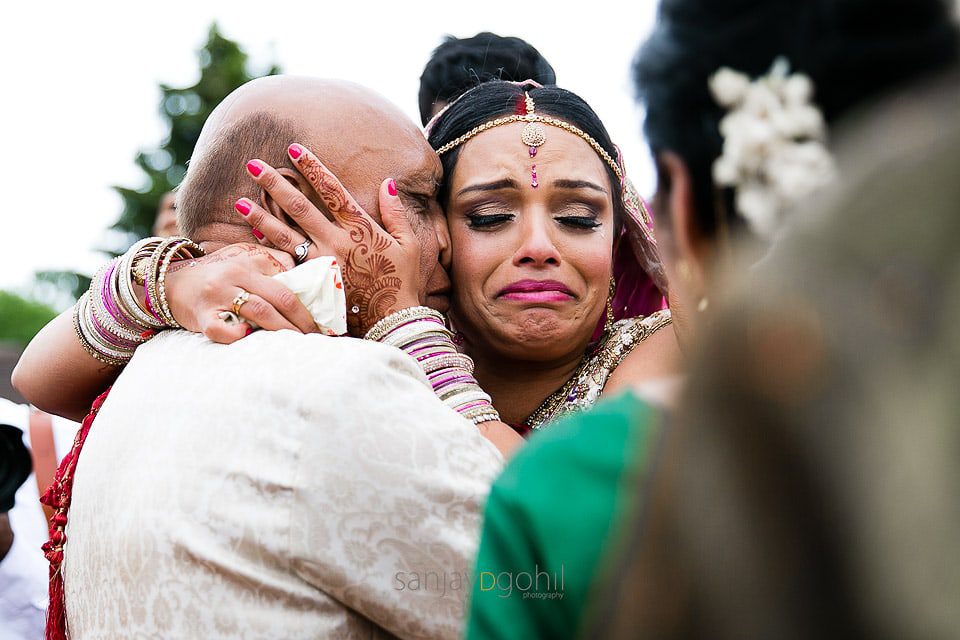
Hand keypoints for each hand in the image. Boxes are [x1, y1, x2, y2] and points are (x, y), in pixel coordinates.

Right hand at [164, 243, 318, 342]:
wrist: (169, 283)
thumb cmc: (215, 275)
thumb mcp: (242, 259)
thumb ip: (271, 264)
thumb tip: (304, 277)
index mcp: (247, 264)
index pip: (285, 284)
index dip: (306, 304)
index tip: (320, 321)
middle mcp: (233, 277)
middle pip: (277, 298)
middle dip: (301, 320)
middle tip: (315, 336)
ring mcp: (216, 297)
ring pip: (258, 312)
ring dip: (282, 330)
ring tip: (296, 343)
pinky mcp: (201, 316)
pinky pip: (221, 329)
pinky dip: (237, 336)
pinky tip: (250, 339)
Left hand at [235, 143, 421, 335]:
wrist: (395, 322)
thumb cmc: (404, 282)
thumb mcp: (409, 245)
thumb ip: (396, 213)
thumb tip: (388, 183)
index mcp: (361, 228)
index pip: (332, 190)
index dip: (312, 168)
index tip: (293, 149)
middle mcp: (337, 242)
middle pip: (300, 207)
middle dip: (276, 183)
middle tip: (253, 164)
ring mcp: (322, 264)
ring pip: (285, 235)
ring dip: (262, 216)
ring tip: (240, 201)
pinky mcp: (314, 284)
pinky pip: (286, 263)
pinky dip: (268, 249)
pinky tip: (252, 236)